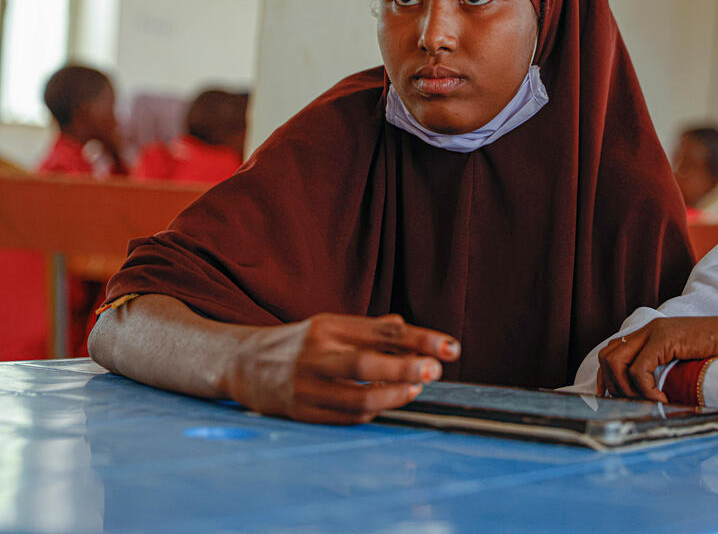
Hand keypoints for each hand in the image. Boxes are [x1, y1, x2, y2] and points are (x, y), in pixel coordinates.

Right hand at [224, 313, 459, 424]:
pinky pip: (345, 416)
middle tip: (436, 370)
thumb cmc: (297, 343)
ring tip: (415, 390)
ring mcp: (307, 384)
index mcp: (330, 326)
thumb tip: (405, 327)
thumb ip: (369, 328)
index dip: (422, 339)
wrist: (241, 362)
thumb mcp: (329, 325)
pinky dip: (372, 413)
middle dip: (408, 368)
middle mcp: (318, 353)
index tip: (451, 347)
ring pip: (359, 396)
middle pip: (370, 362)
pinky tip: (387, 405)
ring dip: (394, 396)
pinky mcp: (300, 411)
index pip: (384, 332)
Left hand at [597, 316, 717, 400]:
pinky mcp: (665, 338)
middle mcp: (648, 329)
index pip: (612, 352)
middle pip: (607, 356)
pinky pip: (639, 370)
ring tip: (648, 403)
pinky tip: (662, 400)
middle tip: (629, 405)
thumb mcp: (685, 364)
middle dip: (610, 385)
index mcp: (651, 334)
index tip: (611, 399)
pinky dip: (645, 390)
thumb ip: (666, 371)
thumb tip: (650, 397)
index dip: (605, 377)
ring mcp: (655, 331)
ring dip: (626, 389)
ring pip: (617, 363)